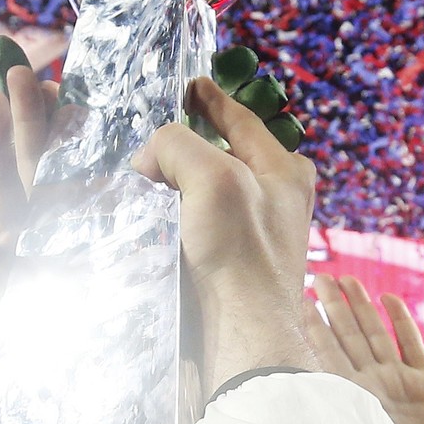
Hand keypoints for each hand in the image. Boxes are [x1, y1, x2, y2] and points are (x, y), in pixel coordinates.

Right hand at [132, 76, 320, 402]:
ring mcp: (252, 234)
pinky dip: (169, 216)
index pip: (241, 118)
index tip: (189, 83)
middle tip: (149, 138)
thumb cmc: (240, 256)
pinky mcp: (229, 264)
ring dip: (171, 185)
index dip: (211, 98)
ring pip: (202, 190)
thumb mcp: (213, 177)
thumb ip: (177, 145)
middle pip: (218, 154)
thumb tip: (150, 160)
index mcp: (285, 170)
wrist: (242, 339)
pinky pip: (194, 224)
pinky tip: (145, 219)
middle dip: (183, 145)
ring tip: (138, 180)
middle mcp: (274, 198)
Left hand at [307, 274, 423, 423]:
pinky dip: (401, 322)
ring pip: (377, 335)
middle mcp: (372, 385)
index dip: (316, 326)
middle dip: (335, 306)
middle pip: (350, 336)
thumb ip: (337, 407)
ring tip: (347, 280)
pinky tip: (389, 299)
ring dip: (363, 307)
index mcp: (350, 397)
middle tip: (320, 276)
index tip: (302, 300)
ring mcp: (399, 382)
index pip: (327, 353)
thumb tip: (296, 388)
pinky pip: (411, 346)